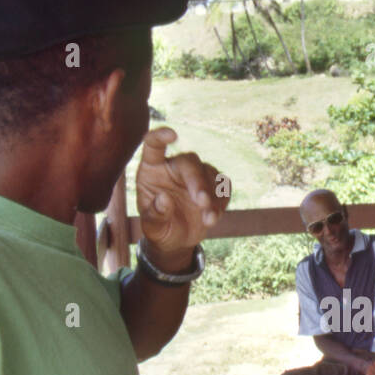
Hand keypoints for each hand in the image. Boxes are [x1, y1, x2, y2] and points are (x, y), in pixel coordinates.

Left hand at [135, 127, 229, 269]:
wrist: (177, 240)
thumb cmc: (159, 228)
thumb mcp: (151, 228)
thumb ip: (155, 214)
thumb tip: (163, 199)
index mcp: (152, 169)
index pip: (153, 145)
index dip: (160, 136)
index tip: (172, 135)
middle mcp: (175, 167)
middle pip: (190, 162)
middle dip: (198, 181)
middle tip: (202, 203)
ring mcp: (196, 175)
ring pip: (210, 173)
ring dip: (213, 197)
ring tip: (208, 220)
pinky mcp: (213, 185)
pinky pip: (223, 186)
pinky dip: (221, 202)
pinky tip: (212, 218)